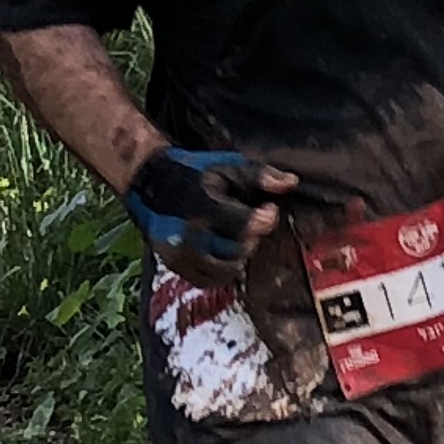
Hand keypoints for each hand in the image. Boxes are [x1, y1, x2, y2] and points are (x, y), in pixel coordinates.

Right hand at [123, 146, 299, 283]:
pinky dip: (222, 268)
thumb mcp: (227, 164)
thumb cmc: (196, 174)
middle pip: (239, 249)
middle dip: (250, 237)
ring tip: (232, 235)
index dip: (265, 219)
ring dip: (237, 254)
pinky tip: (221, 250)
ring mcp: (180, 254)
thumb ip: (259, 174)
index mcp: (202, 204)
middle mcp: (189, 233)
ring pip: (227, 269)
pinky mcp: (176, 268)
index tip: (269, 210)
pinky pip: (211, 280)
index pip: (245, 226)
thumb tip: (291, 182)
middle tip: (247, 222)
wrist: (151, 185)